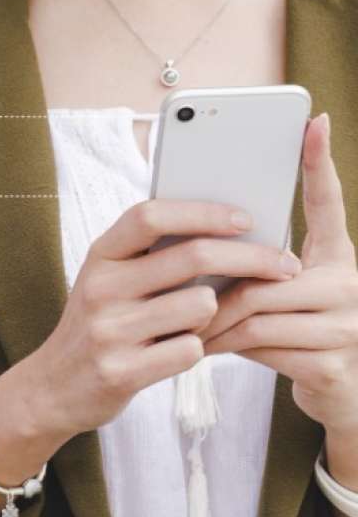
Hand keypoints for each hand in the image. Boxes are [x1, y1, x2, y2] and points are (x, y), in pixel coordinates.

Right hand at [12, 198, 299, 441]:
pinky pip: (190, 351)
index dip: (202, 212)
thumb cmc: (98, 325)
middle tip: (284, 265)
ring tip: (195, 324)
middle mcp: (99, 288)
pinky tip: (175, 352)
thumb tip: (229, 232)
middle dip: (251, 258)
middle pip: (193, 257)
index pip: (150, 216)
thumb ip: (150, 257)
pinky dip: (195, 350)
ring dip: (214, 315)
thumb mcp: (109, 280)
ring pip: (201, 307)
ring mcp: (108, 331)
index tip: (245, 218)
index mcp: (99, 256)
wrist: (53, 387)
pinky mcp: (120, 371)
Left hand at [202, 114, 357, 434]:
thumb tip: (195, 235)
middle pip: (264, 272)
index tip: (314, 121)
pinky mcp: (332, 366)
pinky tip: (207, 349)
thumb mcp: (280, 293)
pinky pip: (261, 349)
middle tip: (177, 293)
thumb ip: (254, 266)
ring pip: (257, 313)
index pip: (328, 203)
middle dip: (215, 287)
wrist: (337, 395)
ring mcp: (347, 327)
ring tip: (187, 325)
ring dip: (212, 321)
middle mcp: (351, 284)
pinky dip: (224, 348)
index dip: (320, 162)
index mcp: (338, 256)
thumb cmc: (292, 331)